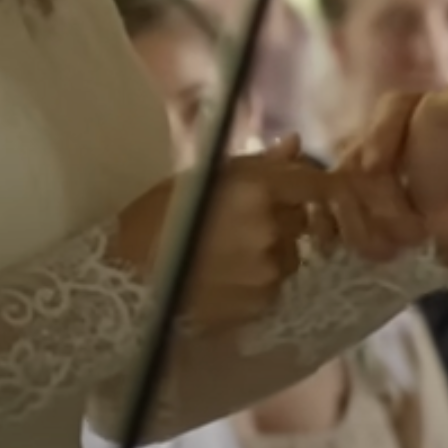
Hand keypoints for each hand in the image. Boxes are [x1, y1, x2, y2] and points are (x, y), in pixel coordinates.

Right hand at [116, 142, 333, 331]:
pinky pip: (274, 286)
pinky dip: (258, 280)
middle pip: (300, 220)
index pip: (315, 184)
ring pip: (289, 255)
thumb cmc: (156, 219)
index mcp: (256, 190)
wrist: (127, 279)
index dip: (321, 186)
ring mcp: (268, 270)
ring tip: (228, 254)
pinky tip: (224, 278)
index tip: (313, 190)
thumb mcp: (204, 180)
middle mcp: (270, 229)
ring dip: (271, 251)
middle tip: (242, 222)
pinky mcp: (261, 303)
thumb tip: (295, 144)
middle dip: (282, 218)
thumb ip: (258, 164)